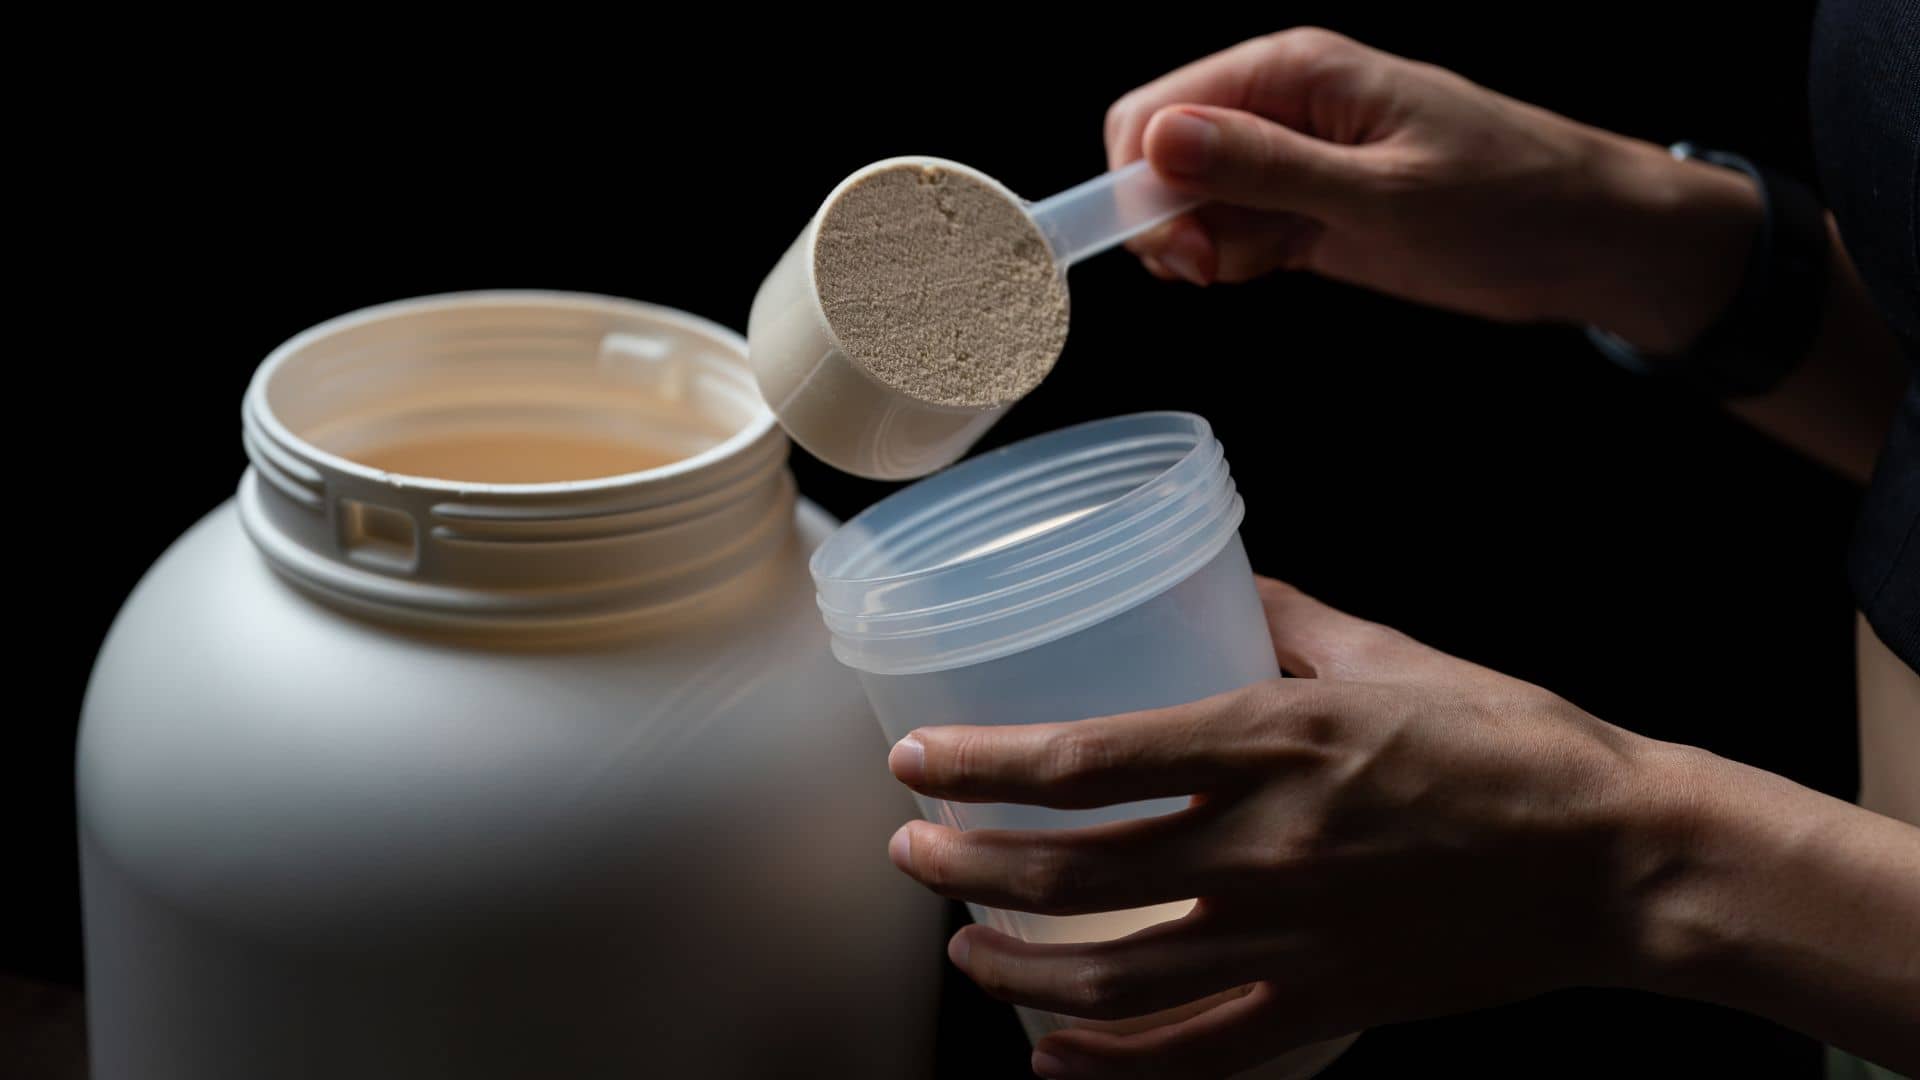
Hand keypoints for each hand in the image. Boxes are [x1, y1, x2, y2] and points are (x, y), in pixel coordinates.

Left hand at [884, 578, 1681, 1078]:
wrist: (1616, 860)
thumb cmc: (1511, 741)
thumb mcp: (1390, 654)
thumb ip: (1289, 619)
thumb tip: (1229, 584)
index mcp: (1271, 741)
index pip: (1084, 759)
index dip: (981, 763)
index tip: (915, 760)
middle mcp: (1261, 847)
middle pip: (1071, 871)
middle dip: (966, 862)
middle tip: (912, 851)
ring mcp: (1289, 939)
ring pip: (1112, 974)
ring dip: (1015, 966)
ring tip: (962, 948)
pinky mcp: (1325, 1004)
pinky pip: (1194, 1054)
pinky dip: (1111, 1066)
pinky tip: (1054, 1059)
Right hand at [1105, 29, 1760, 353]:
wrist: (1587, 241)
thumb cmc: (1511, 200)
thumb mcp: (1383, 193)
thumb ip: (1266, 169)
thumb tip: (1160, 142)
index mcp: (1293, 72)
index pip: (1154, 112)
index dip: (1139, 181)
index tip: (1172, 245)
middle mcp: (1280, 108)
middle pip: (1159, 158)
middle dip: (1167, 221)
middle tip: (1214, 269)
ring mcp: (1291, 161)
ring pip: (1189, 203)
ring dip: (1203, 247)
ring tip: (1265, 263)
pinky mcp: (1305, 210)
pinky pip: (1230, 232)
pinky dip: (1234, 260)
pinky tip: (1281, 265)